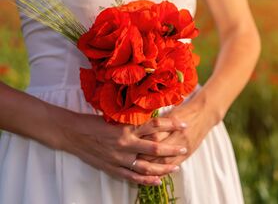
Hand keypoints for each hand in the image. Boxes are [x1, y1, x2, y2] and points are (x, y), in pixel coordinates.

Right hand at [55, 110, 187, 185]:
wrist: (72, 133)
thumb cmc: (94, 121)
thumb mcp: (116, 116)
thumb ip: (134, 120)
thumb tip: (154, 118)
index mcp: (127, 127)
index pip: (155, 125)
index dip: (171, 124)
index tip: (184, 123)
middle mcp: (125, 144)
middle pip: (155, 149)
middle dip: (172, 149)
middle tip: (184, 148)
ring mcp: (119, 158)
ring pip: (147, 166)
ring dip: (163, 168)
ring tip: (175, 167)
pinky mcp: (113, 168)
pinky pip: (133, 177)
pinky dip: (146, 180)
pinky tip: (158, 181)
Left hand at [138, 92, 219, 165]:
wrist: (205, 113)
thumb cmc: (185, 111)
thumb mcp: (170, 113)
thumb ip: (157, 123)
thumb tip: (139, 130)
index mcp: (172, 125)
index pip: (153, 138)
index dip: (140, 144)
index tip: (130, 147)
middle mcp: (178, 137)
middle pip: (157, 151)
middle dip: (143, 156)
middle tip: (131, 159)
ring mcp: (184, 146)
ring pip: (165, 161)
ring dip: (153, 165)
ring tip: (140, 168)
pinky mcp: (189, 152)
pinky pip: (174, 164)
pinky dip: (164, 170)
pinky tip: (156, 173)